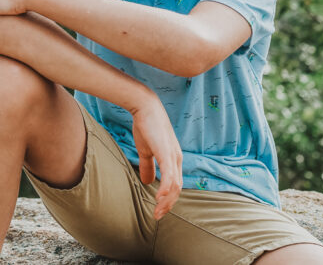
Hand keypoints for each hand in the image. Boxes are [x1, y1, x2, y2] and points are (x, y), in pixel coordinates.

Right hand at [131, 97, 182, 220]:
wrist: (145, 108)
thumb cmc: (146, 127)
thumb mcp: (146, 150)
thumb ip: (148, 166)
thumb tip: (147, 182)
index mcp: (173, 159)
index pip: (175, 185)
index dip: (168, 199)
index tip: (158, 210)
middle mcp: (177, 159)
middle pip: (178, 188)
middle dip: (168, 204)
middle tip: (157, 215)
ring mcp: (173, 156)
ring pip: (175, 185)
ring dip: (167, 200)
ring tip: (157, 209)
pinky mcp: (166, 152)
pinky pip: (169, 175)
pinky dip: (166, 188)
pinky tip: (159, 197)